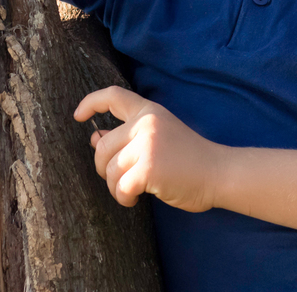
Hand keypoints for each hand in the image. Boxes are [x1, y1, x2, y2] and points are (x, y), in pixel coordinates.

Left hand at [74, 86, 227, 211]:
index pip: (114, 96)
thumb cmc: (190, 159)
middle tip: (119, 180)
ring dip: (115, 187)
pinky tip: (134, 200)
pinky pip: (120, 187)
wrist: (219, 172)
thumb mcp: (159, 137)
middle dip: (103, 168)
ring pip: (109, 170)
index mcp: (150, 111)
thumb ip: (129, 136)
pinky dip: (123, 198)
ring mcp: (148, 144)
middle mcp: (146, 124)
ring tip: (132, 191)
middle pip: (102, 146)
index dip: (91, 102)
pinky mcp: (149, 168)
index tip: (77, 116)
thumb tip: (93, 137)